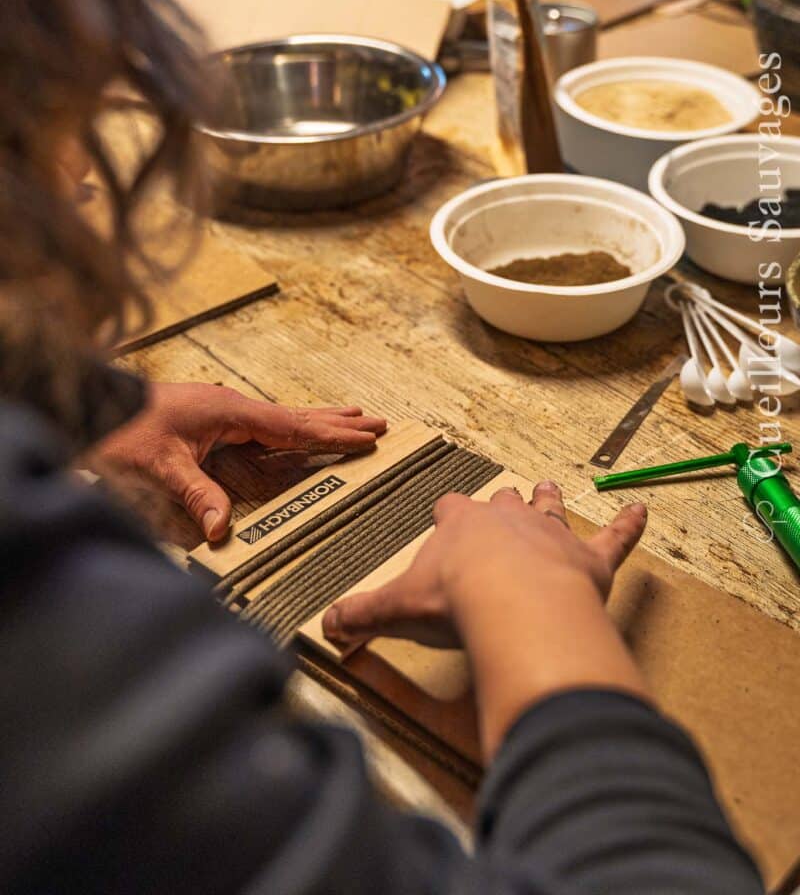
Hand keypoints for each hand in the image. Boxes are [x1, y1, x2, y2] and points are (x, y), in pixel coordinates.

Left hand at [88, 382, 385, 541]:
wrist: (98, 409)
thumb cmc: (128, 433)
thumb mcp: (162, 468)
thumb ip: (196, 495)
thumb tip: (222, 529)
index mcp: (233, 413)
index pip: (294, 427)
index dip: (332, 435)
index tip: (367, 437)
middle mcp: (236, 406)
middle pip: (298, 416)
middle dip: (340, 422)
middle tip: (378, 423)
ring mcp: (226, 409)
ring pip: (285, 416)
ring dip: (321, 418)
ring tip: (353, 416)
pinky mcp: (216, 416)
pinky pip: (268, 422)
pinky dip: (293, 424)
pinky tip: (298, 429)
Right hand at [323, 481, 645, 651]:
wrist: (512, 600)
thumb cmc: (455, 599)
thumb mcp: (397, 606)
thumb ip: (361, 614)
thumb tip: (324, 628)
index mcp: (461, 525)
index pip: (451, 510)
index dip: (449, 517)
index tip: (446, 518)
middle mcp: (507, 518)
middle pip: (502, 502)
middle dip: (501, 505)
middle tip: (501, 505)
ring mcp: (552, 533)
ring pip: (550, 507)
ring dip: (548, 501)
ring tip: (547, 487)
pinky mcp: (590, 557)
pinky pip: (615, 537)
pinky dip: (630, 527)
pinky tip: (644, 513)